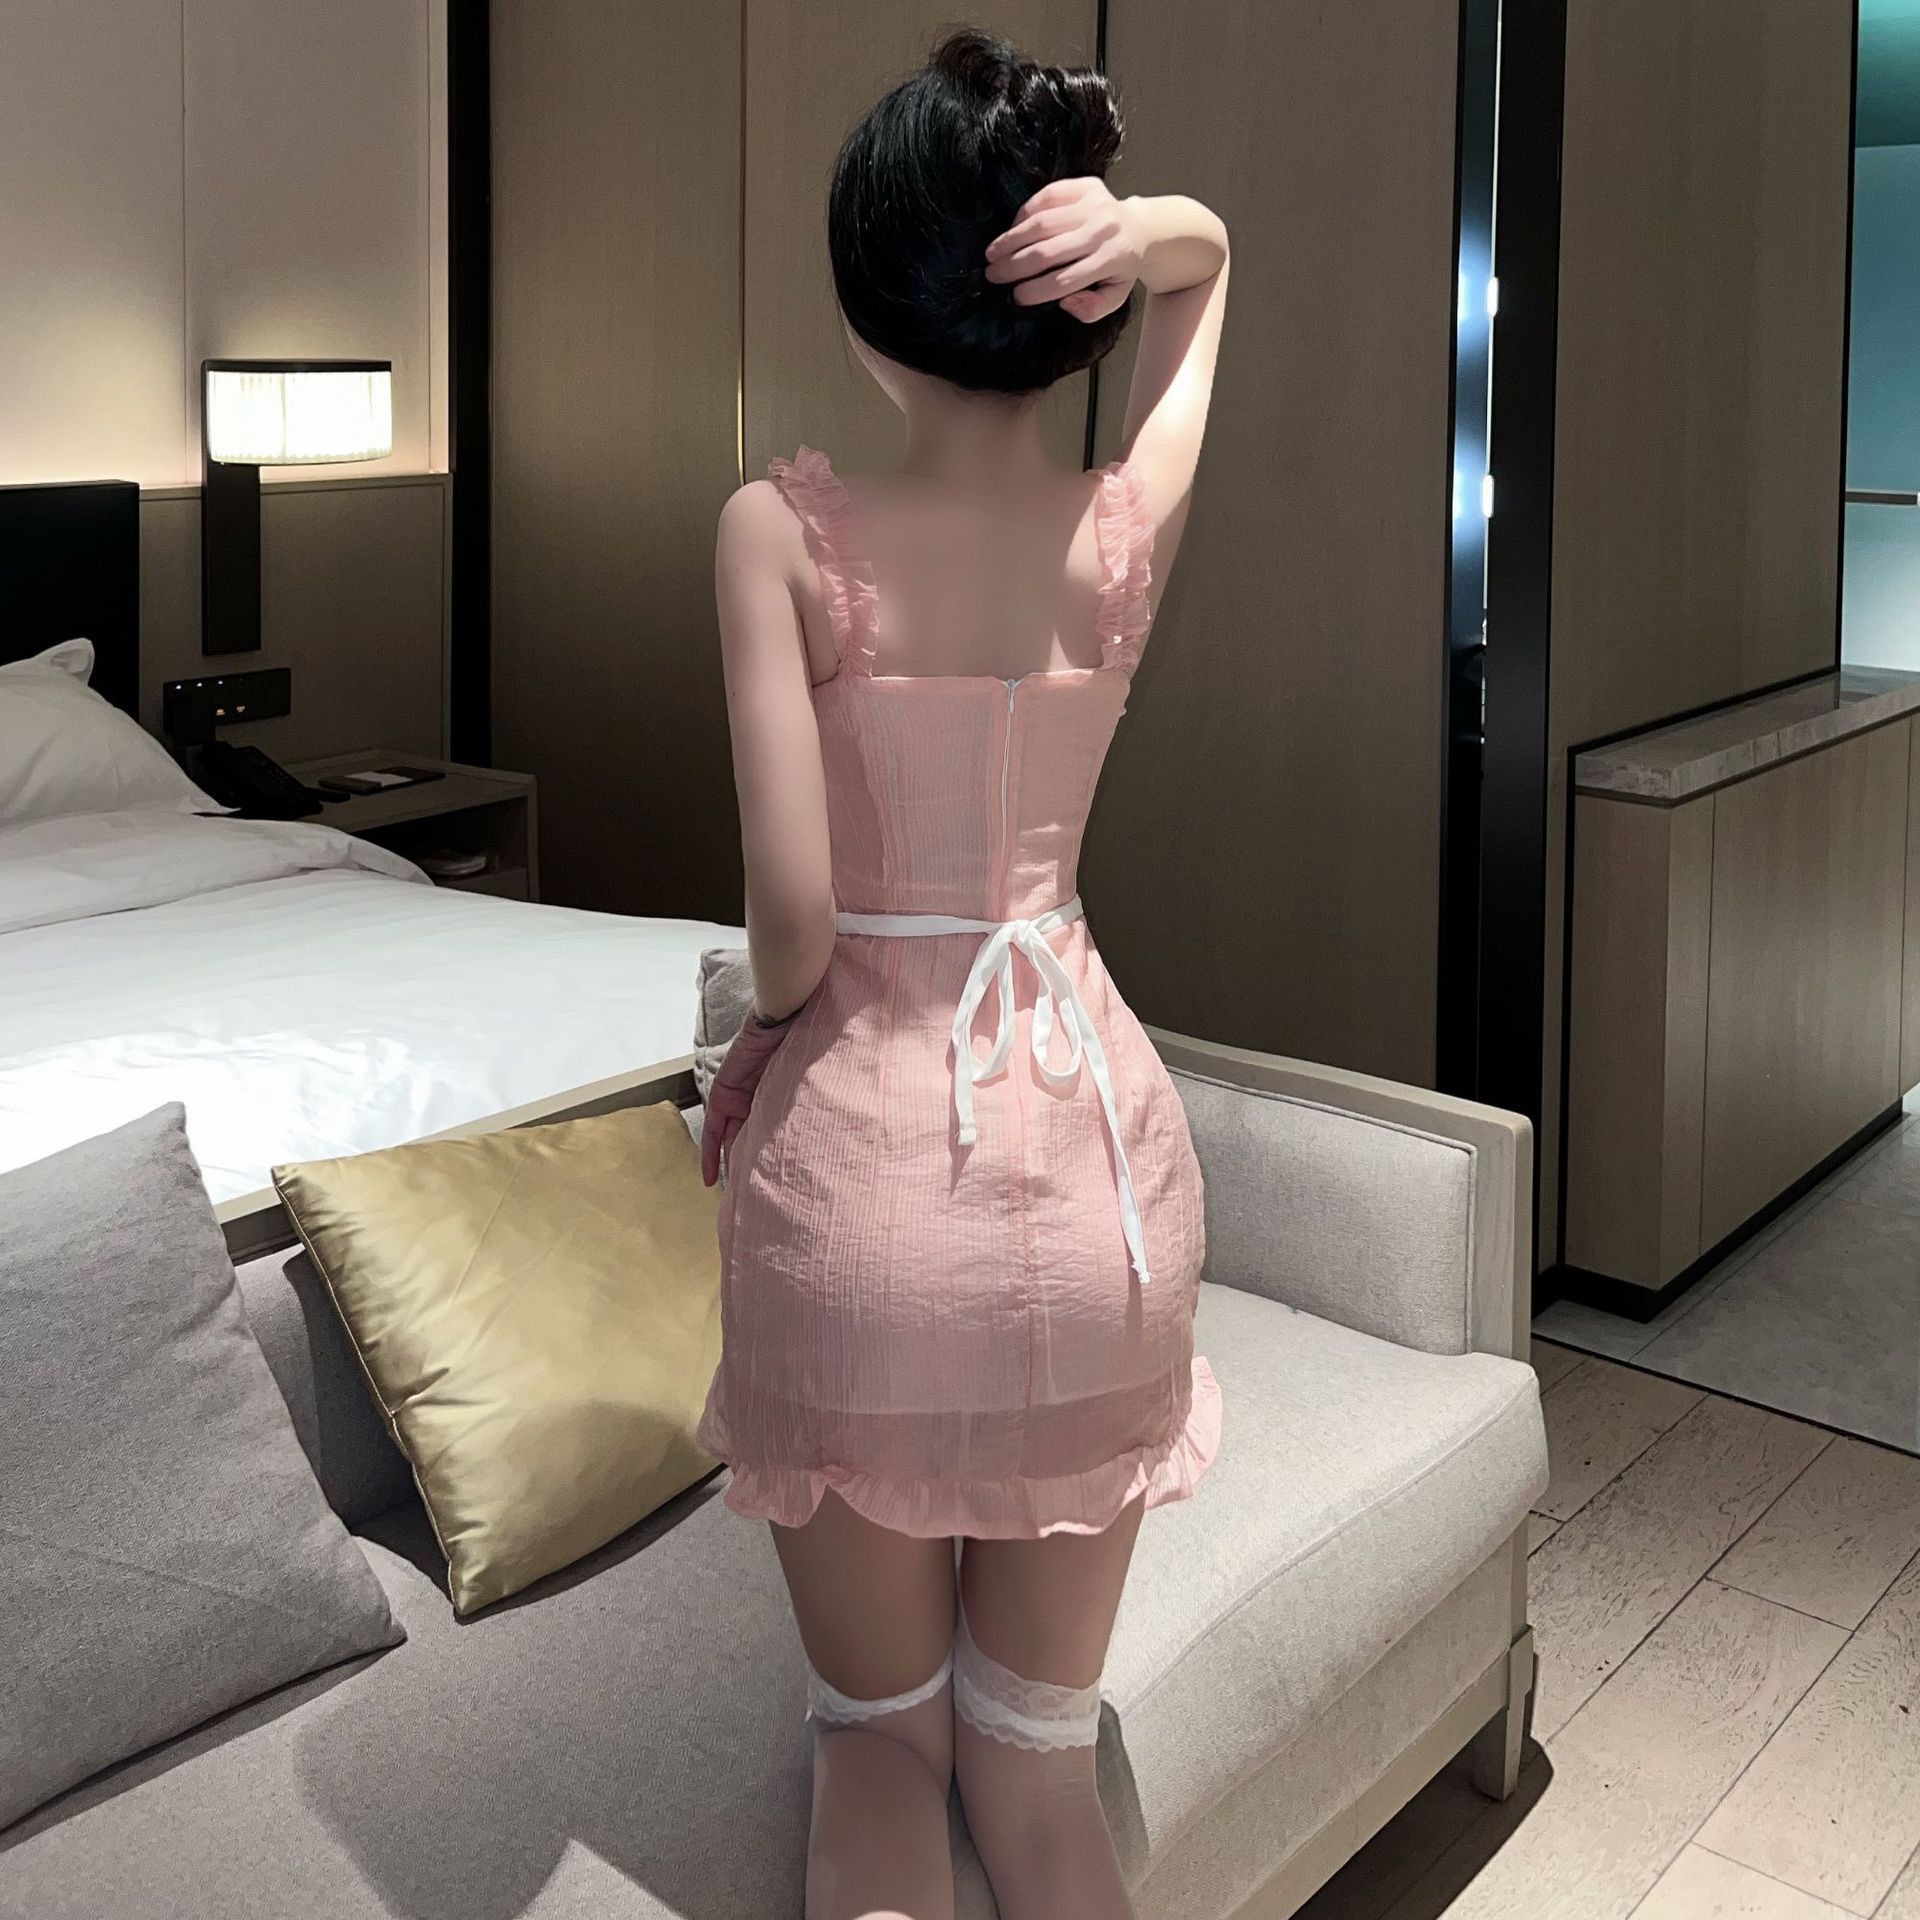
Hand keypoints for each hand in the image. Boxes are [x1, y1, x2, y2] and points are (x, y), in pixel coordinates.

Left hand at [700, 1011, 801, 1187]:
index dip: (772, 1160)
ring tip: (732, 1197)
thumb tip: (843, 1130)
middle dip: (751, 1168)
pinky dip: (709, 1153)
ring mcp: (739, 1095)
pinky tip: (709, 1178)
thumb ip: (817, 1103)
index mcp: (781, 1097)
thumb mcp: (813, 1082)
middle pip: (751, 1140)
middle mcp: (759, 1098)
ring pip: (732, 1139)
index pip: (773, 1136)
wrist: (785, 1016)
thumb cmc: (809, 1044)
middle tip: (754, 1199)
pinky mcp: (723, 1093)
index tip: (778, 1188)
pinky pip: (714, 1129)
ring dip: (731, 1165)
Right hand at [983, 178, 1140, 324]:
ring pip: (1043, 223)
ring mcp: (1095, 204)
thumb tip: (1066, 302)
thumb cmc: (1120, 267)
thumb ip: (1092, 309)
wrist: (1138, 227)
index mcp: (1113, 260)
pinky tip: (1013, 229)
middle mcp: (1103, 230)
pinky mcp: (1086, 185)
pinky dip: (1025, 213)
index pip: (1064, 281)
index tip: (1015, 297)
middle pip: (1048, 252)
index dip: (1035, 291)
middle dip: (1014, 266)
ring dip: (1011, 239)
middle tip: (993, 275)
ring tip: (993, 253)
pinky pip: (1047, 196)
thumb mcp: (1114, 296)